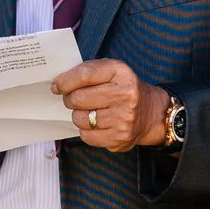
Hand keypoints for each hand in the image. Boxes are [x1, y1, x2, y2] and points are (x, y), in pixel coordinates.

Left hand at [55, 59, 170, 152]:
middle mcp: (124, 95)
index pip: (84, 75)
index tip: (57, 86)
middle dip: (71, 99)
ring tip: (91, 111)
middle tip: (76, 99)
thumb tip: (59, 84)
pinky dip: (86, 130)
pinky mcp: (119, 137)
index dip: (65, 81)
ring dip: (79, 115)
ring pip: (79, 118)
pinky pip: (86, 135)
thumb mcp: (112, 71)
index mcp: (120, 73)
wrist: (152, 113)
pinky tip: (97, 124)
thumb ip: (88, 71)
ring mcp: (123, 118)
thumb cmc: (125, 90)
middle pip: (78, 98)